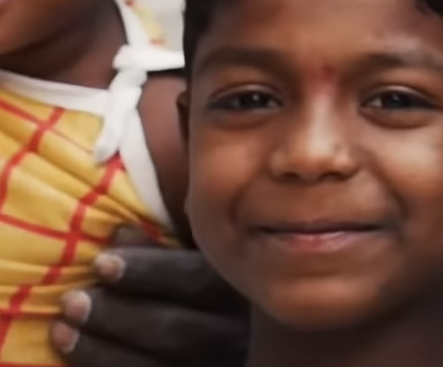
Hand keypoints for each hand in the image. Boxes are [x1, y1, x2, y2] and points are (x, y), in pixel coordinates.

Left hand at [53, 229, 246, 366]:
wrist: (215, 338)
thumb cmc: (203, 286)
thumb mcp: (196, 260)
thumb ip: (165, 246)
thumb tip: (120, 232)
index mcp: (237, 287)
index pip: (197, 278)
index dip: (149, 270)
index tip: (101, 263)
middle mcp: (234, 331)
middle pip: (176, 328)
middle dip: (118, 315)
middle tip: (71, 302)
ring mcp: (216, 364)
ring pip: (159, 364)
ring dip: (102, 350)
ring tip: (62, 330)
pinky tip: (75, 353)